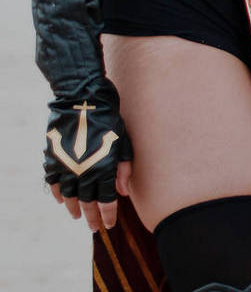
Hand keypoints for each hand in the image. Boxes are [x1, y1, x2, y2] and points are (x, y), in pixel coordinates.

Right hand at [45, 81, 132, 231]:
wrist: (83, 97)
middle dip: (92, 217)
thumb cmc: (109, 117)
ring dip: (74, 208)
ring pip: (69, 197)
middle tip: (94, 228)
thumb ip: (123, 168)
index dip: (107, 215)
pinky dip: (57, 193)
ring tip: (77, 216)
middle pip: (87, 203)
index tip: (108, 225)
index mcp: (103, 170)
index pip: (106, 201)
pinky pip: (53, 183)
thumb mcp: (123, 140)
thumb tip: (122, 192)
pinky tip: (61, 200)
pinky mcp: (53, 159)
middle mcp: (83, 173)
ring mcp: (66, 167)